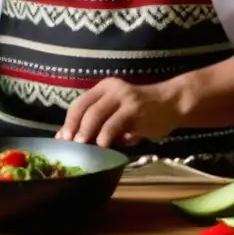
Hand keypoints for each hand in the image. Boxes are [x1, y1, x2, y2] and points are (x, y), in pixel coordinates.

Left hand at [55, 78, 181, 147]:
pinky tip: (103, 145)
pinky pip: (114, 124)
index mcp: (103, 88)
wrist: (171, 103)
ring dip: (87, 132)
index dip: (68, 121)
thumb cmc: (142, 112)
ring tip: (83, 146)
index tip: (62, 139)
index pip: (79, 104)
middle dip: (74, 128)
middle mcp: (111, 89)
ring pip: (97, 115)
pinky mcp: (134, 109)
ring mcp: (123, 98)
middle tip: (70, 144)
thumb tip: (74, 139)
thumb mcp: (118, 112)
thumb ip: (100, 122)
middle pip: (85, 109)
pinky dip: (106, 135)